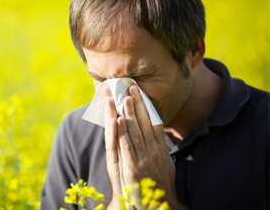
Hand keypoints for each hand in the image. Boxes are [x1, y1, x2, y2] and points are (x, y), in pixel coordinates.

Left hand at [103, 84, 185, 208]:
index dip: (147, 107)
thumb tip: (158, 137)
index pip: (154, 122)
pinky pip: (126, 146)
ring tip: (124, 97)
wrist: (161, 206)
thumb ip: (161, 150)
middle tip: (131, 87)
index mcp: (161, 149)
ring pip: (135, 131)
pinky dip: (122, 132)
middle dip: (137, 104)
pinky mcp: (133, 168)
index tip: (141, 93)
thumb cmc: (161, 186)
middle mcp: (154, 151)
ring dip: (129, 113)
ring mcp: (144, 159)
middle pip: (145, 123)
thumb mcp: (167, 165)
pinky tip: (118, 120)